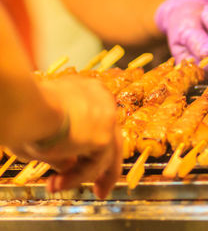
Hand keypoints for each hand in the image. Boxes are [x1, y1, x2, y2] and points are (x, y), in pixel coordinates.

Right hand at [10, 75, 121, 198]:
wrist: (26, 106)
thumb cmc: (23, 112)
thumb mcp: (42, 130)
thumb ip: (60, 148)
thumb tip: (67, 165)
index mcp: (86, 90)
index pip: (96, 120)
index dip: (88, 143)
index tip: (75, 160)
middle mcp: (101, 99)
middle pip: (110, 137)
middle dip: (102, 167)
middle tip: (98, 189)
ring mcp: (107, 116)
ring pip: (104, 154)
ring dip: (81, 176)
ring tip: (56, 187)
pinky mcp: (104, 136)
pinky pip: (95, 164)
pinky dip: (78, 177)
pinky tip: (59, 184)